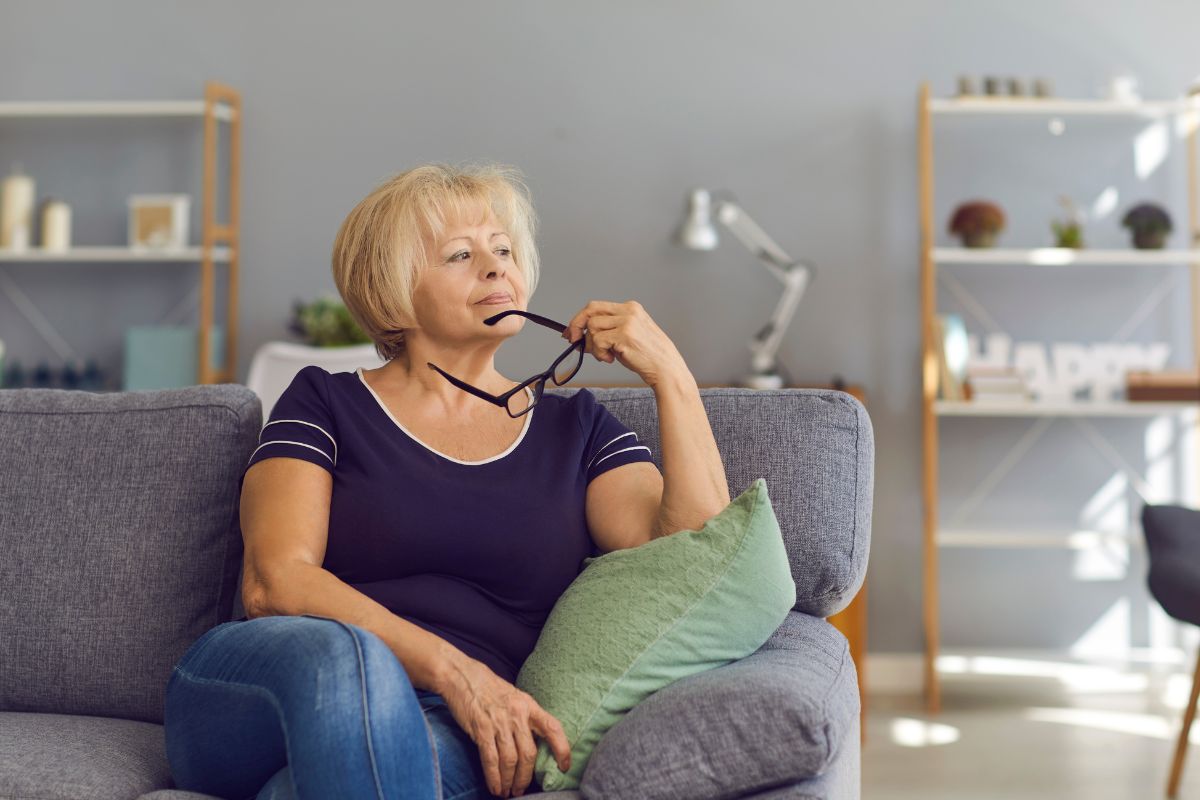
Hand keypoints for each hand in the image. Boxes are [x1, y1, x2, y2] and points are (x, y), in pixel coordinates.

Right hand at [438, 655, 571, 797]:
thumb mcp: (515, 697)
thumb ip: (525, 717)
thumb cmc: (489, 688)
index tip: (565, 766)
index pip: (553, 728)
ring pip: (510, 760)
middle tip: (521, 789)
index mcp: (529, 705)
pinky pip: (491, 759)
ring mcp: (499, 721)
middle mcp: (517, 714)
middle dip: (526, 777)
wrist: (461, 675)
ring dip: (509, 780)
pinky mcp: (481, 728)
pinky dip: (494, 777)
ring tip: (507, 792)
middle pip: (529, 753)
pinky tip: (495, 787)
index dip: (562, 749)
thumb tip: (534, 743)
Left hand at [562, 300, 688, 388]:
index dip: (580, 318)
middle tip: (573, 339)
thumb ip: (607, 331)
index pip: (597, 306)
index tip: (573, 330)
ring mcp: (627, 322)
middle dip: (577, 324)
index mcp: (631, 308)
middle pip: (591, 310)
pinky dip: (599, 353)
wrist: (666, 368)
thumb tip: (581, 336)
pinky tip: (611, 359)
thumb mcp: (627, 336)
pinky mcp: (624, 335)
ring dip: (593, 345)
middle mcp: (629, 311)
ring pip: (592, 327)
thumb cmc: (648, 356)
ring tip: (606, 355)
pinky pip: (597, 341)